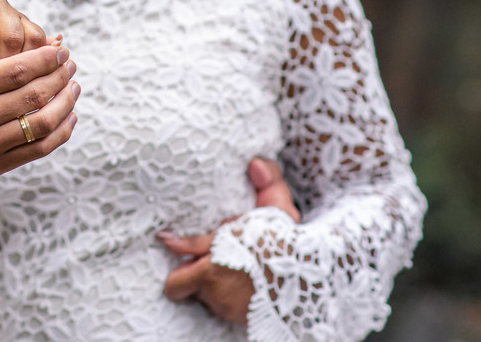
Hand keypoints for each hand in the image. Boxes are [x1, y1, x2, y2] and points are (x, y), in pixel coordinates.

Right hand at [0, 44, 78, 191]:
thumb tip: (31, 44)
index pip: (16, 69)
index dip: (45, 59)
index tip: (60, 50)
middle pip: (32, 93)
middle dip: (59, 76)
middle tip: (70, 64)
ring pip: (41, 122)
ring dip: (65, 103)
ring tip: (72, 88)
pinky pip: (37, 149)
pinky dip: (59, 132)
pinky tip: (67, 117)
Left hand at [159, 158, 297, 322]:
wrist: (315, 278)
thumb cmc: (290, 240)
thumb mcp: (279, 207)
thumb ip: (267, 181)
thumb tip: (255, 162)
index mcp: (223, 252)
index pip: (182, 251)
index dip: (174, 245)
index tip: (166, 238)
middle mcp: (218, 284)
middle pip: (182, 282)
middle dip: (189, 271)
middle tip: (204, 259)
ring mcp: (224, 305)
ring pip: (201, 294)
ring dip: (208, 285)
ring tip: (228, 270)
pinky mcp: (233, 318)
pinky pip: (215, 306)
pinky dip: (222, 298)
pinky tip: (238, 285)